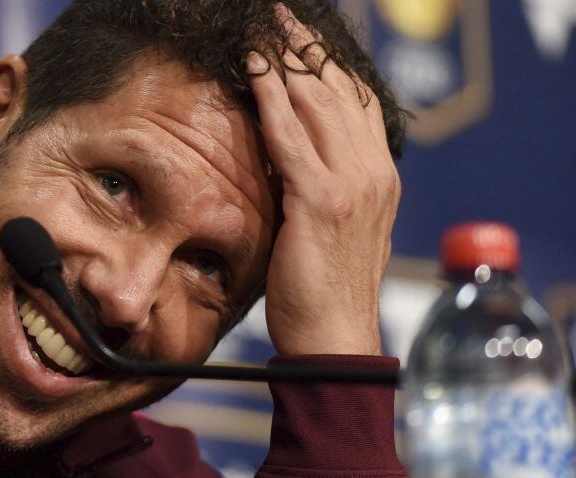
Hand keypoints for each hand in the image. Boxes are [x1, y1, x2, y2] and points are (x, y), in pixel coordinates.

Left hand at [249, 6, 400, 355]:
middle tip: (281, 15)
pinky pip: (292, 138)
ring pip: (318, 103)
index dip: (329, 64)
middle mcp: (372, 171)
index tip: (302, 36)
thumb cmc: (327, 287)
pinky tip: (256, 69)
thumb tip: (294, 155)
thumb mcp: (339, 227)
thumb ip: (327, 185)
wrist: (336, 336)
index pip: (355, 102)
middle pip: (338, 90)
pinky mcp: (322, 200)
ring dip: (289, 58)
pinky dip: (273, 99)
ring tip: (265, 27)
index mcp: (378, 175)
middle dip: (307, 47)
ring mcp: (352, 183)